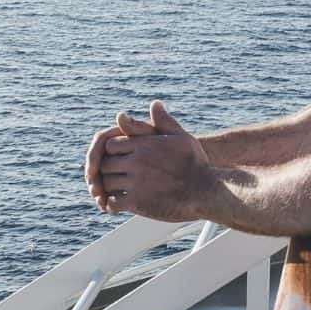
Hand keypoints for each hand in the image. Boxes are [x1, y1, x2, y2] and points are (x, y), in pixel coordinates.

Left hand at [96, 100, 214, 221]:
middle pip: (105, 164)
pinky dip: (112, 205)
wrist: (205, 192)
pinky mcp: (138, 202)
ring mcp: (136, 182)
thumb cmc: (195, 164)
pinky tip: (118, 206)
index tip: (117, 160)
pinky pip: (113, 202)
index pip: (110, 145)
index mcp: (144, 145)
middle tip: (112, 177)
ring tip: (114, 191)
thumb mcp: (182, 137)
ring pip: (107, 183)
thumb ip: (164, 121)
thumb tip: (155, 103)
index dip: (111, 153)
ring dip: (108, 188)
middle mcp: (137, 162)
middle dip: (108, 171)